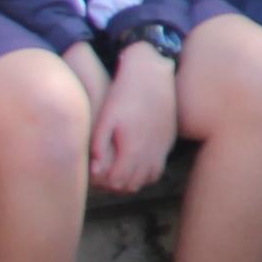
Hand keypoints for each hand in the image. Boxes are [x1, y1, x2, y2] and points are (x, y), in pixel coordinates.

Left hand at [86, 41, 178, 194]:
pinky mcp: (168, 142)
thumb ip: (99, 145)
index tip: (93, 176)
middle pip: (132, 185)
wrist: (153, 76)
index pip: (117, 182)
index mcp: (132, 150)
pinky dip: (146, 173)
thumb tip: (95, 171)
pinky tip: (135, 163)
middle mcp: (150, 154)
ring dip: (132, 181)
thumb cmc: (125, 94)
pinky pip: (158, 169)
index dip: (103, 183)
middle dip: (116, 185)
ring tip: (118, 171)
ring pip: (147, 180)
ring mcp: (162, 149)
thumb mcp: (106, 117)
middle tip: (102, 176)